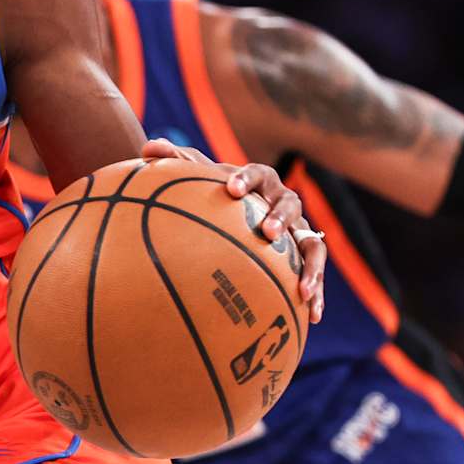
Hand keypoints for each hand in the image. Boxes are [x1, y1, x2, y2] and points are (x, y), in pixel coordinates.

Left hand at [142, 138, 325, 321]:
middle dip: (280, 217)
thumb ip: (176, 163)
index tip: (231, 190)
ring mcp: (298, 230)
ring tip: (302, 289)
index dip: (246, 179)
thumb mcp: (198, 179)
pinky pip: (314, 273)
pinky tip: (312, 316)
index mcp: (261, 181)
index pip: (257, 174)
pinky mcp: (304, 255)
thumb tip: (146, 147)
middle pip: (290, 204)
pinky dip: (316, 292)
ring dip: (311, 265)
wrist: (241, 211)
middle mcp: (284, 202)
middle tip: (268, 233)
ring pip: (313, 244)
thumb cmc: (218, 195)